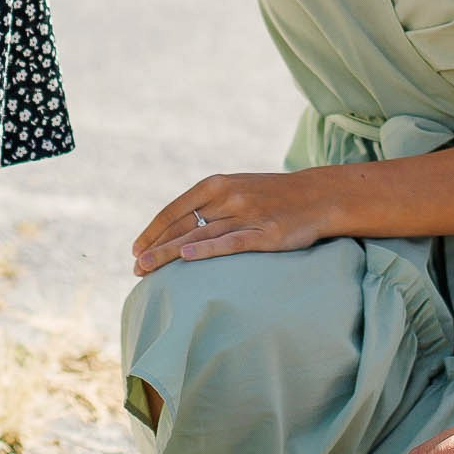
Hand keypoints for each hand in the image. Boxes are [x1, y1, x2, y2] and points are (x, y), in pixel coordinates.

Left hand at [131, 170, 333, 272]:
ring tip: (146, 268)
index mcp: (218, 184)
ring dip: (168, 254)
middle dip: (155, 247)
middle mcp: (227, 197)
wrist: (318, 195)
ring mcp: (246, 216)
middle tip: (135, 267)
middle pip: (182, 226)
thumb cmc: (273, 196)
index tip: (136, 249)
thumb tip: (179, 231)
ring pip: (198, 236)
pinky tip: (186, 258)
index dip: (152, 230)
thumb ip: (211, 206)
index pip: (175, 209)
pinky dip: (206, 250)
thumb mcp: (238, 190)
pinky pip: (229, 243)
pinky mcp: (264, 234)